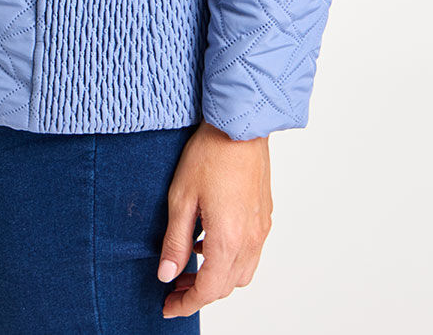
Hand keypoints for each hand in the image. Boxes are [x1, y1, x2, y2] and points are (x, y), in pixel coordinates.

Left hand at [157, 122, 272, 319]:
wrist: (241, 125)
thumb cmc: (210, 154)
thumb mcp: (181, 198)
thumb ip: (175, 241)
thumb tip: (167, 275)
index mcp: (228, 240)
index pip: (208, 290)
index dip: (186, 304)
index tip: (168, 307)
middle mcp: (250, 240)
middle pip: (226, 286)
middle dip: (199, 292)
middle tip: (174, 287)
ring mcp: (261, 229)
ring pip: (242, 273)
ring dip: (217, 278)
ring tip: (191, 265)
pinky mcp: (264, 216)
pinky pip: (251, 253)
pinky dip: (231, 259)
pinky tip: (210, 241)